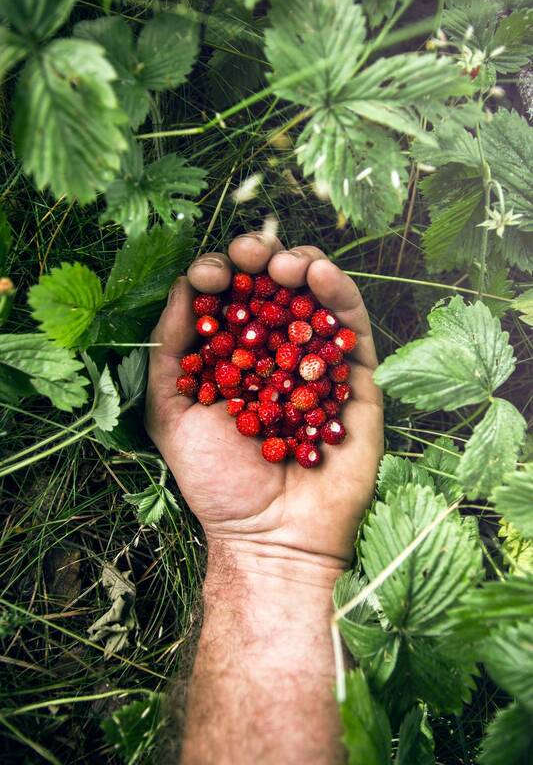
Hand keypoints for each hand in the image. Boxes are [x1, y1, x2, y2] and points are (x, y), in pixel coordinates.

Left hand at [145, 232, 382, 569]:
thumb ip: (170, 352)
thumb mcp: (171, 414)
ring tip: (285, 265)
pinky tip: (321, 275)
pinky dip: (340, 296)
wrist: (272, 536)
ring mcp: (318, 364)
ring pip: (315, 299)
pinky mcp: (357, 380)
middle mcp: (276, 353)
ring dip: (301, 268)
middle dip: (261, 259)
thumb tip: (181, 287)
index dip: (220, 274)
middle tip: (251, 254)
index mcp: (233, 357)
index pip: (229, 299)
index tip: (209, 275)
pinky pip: (353, 330)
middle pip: (273, 288)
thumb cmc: (216, 482)